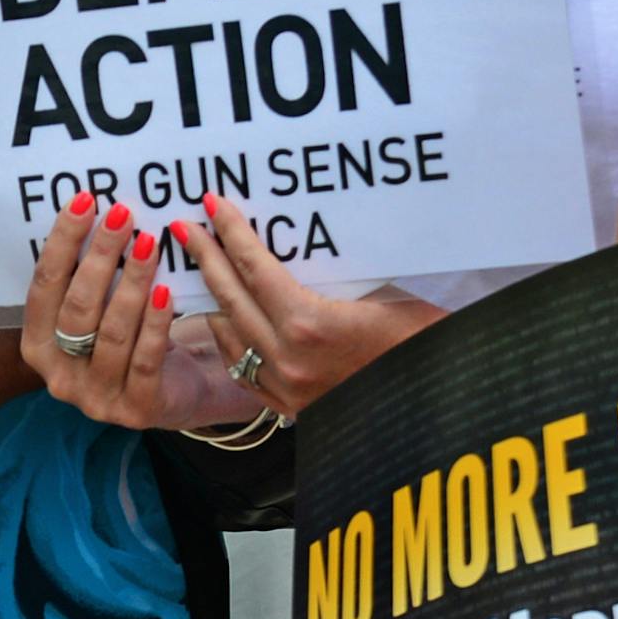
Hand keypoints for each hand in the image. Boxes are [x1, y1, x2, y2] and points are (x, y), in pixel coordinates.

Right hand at [19, 193, 251, 430]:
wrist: (170, 393)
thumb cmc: (128, 339)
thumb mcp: (99, 311)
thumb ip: (88, 276)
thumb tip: (98, 209)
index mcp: (37, 346)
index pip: (43, 287)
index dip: (62, 243)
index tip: (85, 202)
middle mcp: (58, 377)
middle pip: (77, 309)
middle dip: (99, 257)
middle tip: (123, 216)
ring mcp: (95, 398)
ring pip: (112, 333)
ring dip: (131, 282)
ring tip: (150, 244)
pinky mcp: (135, 410)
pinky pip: (145, 360)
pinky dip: (155, 322)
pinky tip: (164, 291)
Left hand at [177, 193, 444, 417]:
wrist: (433, 413)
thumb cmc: (424, 347)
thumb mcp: (392, 299)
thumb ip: (347, 274)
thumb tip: (322, 239)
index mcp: (309, 325)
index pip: (255, 269)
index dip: (230, 234)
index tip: (210, 205)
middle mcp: (286, 358)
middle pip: (230, 298)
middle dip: (205, 258)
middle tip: (184, 227)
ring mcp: (283, 387)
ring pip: (228, 335)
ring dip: (212, 299)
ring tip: (200, 269)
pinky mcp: (288, 407)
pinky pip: (241, 368)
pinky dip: (229, 339)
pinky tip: (224, 319)